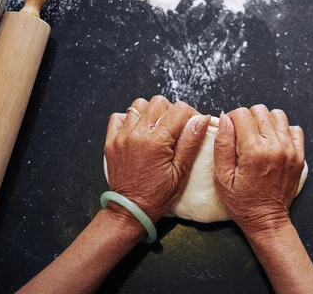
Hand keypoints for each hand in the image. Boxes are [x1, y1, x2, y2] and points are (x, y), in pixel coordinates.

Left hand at [104, 96, 210, 223]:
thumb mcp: (181, 171)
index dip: (190, 115)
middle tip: (174, 130)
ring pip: (139, 105)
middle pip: (159, 102)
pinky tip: (139, 132)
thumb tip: (202, 119)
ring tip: (156, 130)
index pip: (179, 109)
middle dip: (171, 112)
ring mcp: (121, 136)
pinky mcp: (111, 141)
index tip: (192, 126)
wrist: (130, 210)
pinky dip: (130, 119)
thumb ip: (191, 141)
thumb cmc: (158, 195)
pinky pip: (119, 117)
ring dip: (151, 113)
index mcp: (157, 141)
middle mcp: (137, 133)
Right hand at [213, 105, 304, 236]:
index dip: (232, 118)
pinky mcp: (299, 156)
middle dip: (248, 118)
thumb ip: (222, 145)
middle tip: (242, 134)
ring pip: (278, 115)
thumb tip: (224, 119)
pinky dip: (283, 130)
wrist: (267, 219)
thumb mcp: (222, 177)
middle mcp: (275, 147)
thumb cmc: (242, 202)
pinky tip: (273, 142)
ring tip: (258, 136)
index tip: (229, 130)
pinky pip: (294, 129)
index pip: (242, 114)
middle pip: (260, 111)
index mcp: (254, 151)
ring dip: (265, 121)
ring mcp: (290, 150)